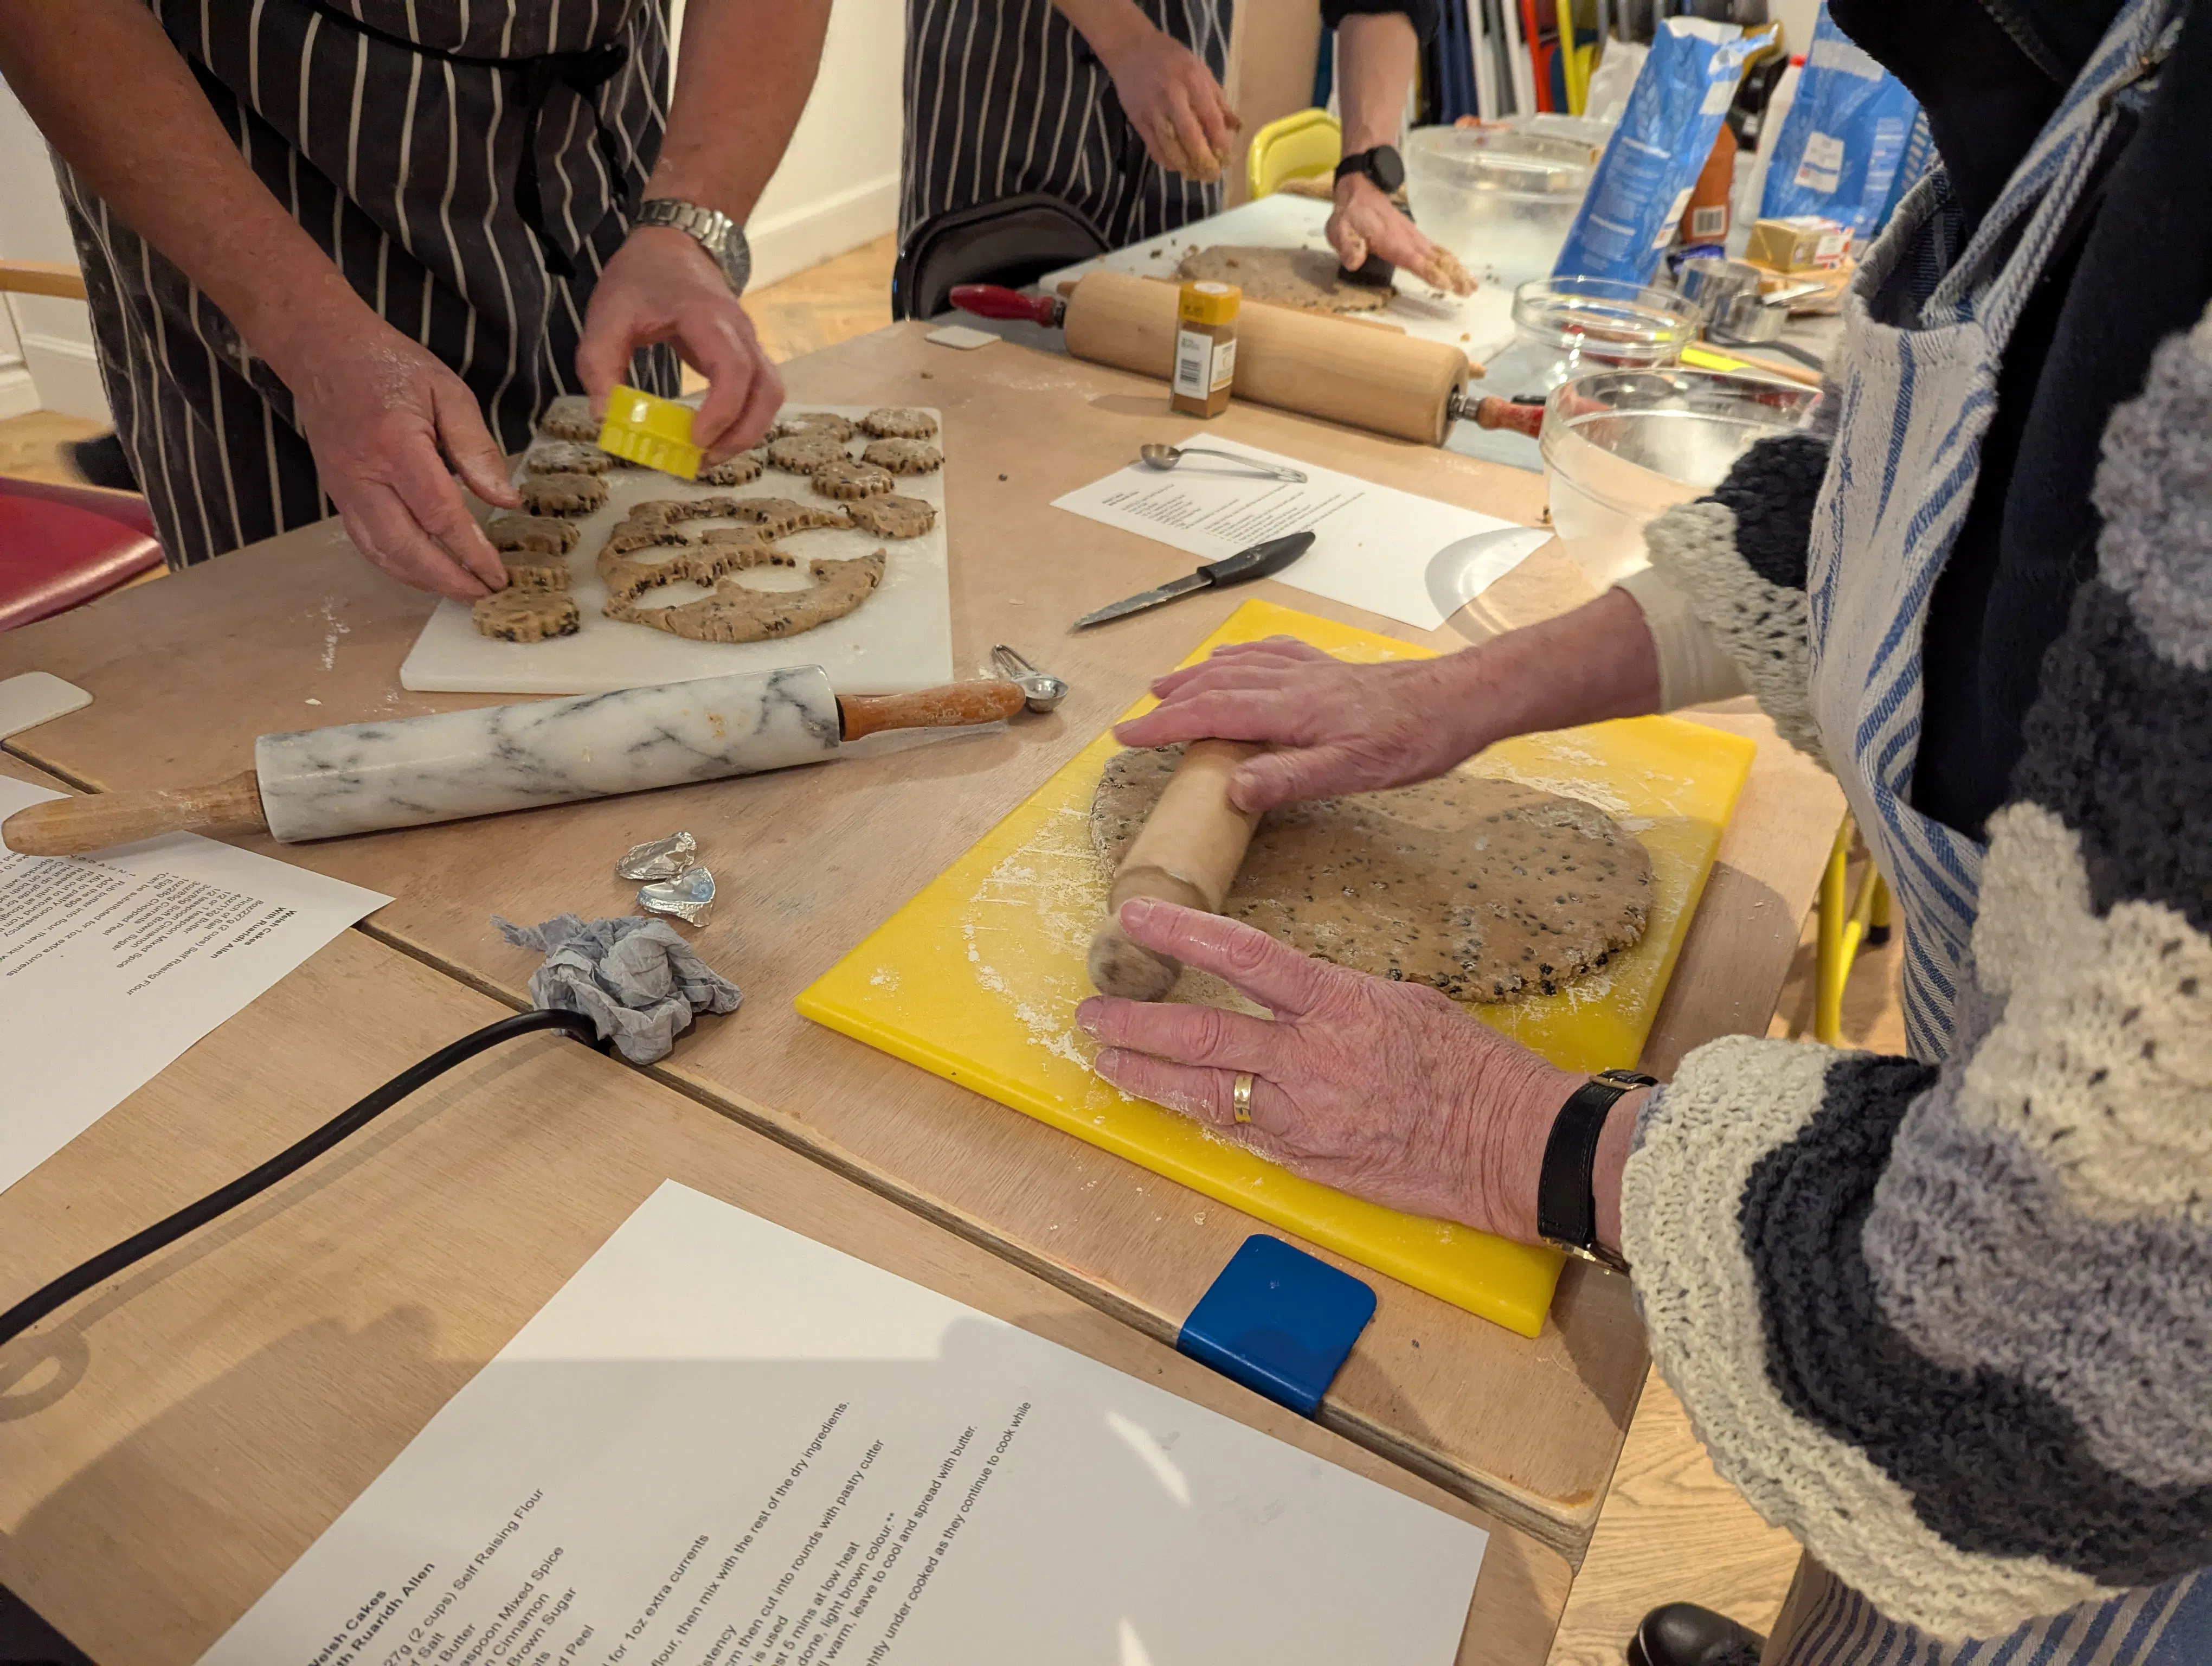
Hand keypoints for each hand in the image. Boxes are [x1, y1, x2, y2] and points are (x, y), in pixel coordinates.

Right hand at [271, 304, 518, 600]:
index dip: (470, 551)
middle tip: (485, 594)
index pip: (439, 514)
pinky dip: (397, 566)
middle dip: (449, 579)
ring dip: (423, 580)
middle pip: (407, 546)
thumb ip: (476, 447)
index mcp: (395, 445)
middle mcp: (363, 475)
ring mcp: (344, 488)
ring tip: (462, 590)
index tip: (497, 574)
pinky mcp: (337, 495)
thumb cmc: (388, 365)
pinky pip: (366, 542)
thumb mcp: (447, 391)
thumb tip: (505, 499)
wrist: (323, 350)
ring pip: (382, 553)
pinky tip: (426, 573)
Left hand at [576, 226, 783, 460]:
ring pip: (770, 396)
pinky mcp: (747, 355)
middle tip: (702, 461)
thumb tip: (604, 417)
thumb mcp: (608, 314)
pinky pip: (760, 394)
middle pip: (766, 391)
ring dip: (748, 432)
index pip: (734, 370)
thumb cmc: (642, 277)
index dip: (721, 410)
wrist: (675, 244)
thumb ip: (599, 363)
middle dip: (740, 434)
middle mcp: (740, 333)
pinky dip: (745, 421)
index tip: (694, 439)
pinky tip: (714, 437)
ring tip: (709, 456)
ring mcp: (750, 344)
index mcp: (708, 318)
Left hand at [1077, 899, 1580, 1234]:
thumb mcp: (1407, 1005)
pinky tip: (1170, 1103)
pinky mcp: (1308, 1161)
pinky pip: (1240, 1132)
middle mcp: (1311, 1060)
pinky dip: (1201, 1114)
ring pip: (1205, 1091)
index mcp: (1339, 1005)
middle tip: (1092, 1010)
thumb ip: (1338, 1001)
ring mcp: (1304, 1117)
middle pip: (1202, 1033)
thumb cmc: (1475, 1069)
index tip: (1136, 917)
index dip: (1182, 933)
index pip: (1244, 957)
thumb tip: (1297, 1001)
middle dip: (1138, 1021)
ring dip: (1147, 1073)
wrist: (1515, 1147)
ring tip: (1108, 1058)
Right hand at [1096, 23, 1239, 179]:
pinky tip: (1176, 166)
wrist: (1132, 49)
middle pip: (1191, 137)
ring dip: (1185, 166)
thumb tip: (1237, 127)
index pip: (1211, 119)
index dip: (1220, 143)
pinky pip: (1153, 146)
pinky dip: (1166, 161)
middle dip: (1204, 161)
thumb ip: (1219, 100)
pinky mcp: (1138, 119)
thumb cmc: (1172, 59)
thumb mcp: (1201, 71)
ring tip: (1195, 176)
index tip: (1226, 159)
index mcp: (1193, 81)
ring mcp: (1153, 109)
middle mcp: (1173, 96)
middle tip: (1212, 176)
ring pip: (1171, 146)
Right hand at [1112, 636, 1498, 811]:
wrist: (1460, 700)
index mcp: (1291, 708)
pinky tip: (1235, 657)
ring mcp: (1312, 672)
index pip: (1211, 713)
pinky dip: (1242, 655)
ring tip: (1166, 685)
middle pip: (1217, 685)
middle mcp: (1294, 682)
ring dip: (1197, 676)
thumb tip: (1232, 789)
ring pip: (1240, 665)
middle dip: (1171, 701)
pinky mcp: (1331, 670)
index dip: (1164, 726)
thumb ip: (1290, 779)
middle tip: (1136, 718)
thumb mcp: (1354, 771)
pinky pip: (1273, 654)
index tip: (1126, 737)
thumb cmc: (1414, 738)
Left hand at [1327, 174, 1474, 295]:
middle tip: (1468, 289)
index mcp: (1392, 241)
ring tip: (1471, 285)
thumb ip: (1347, 245)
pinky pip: (1437, 250)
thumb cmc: (1350, 214)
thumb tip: (1353, 262)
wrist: (1360, 190)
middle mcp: (1408, 240)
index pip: (1414, 259)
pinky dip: (1450, 261)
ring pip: (1440, 255)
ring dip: (1457, 269)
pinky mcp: (1415, 237)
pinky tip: (1459, 270)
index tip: (1445, 284)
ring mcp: (1414, 237)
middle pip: (1435, 259)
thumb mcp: (1340, 229)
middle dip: (1453, 274)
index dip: (1429, 272)